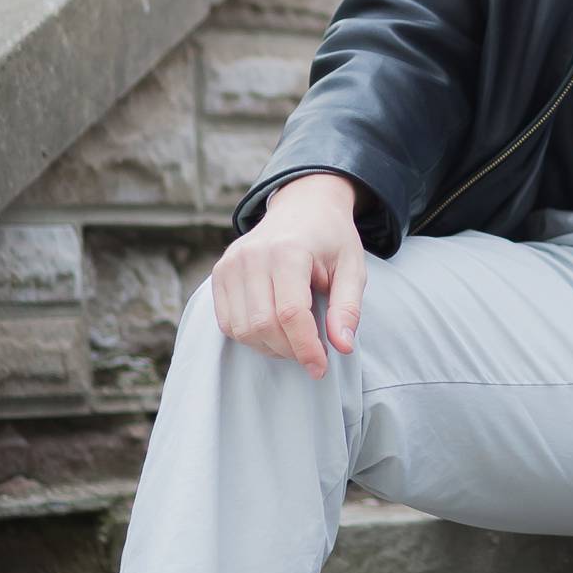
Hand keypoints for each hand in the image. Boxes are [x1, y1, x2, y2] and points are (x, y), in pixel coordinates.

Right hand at [210, 172, 366, 377]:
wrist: (303, 206)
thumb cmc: (330, 239)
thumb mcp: (353, 267)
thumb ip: (347, 307)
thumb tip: (342, 347)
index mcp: (288, 250)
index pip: (291, 313)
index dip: (306, 348)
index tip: (321, 367)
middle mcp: (253, 256)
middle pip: (264, 325)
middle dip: (290, 350)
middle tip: (311, 351)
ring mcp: (231, 264)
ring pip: (242, 329)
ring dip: (270, 347)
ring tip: (294, 338)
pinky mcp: (220, 273)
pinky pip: (227, 323)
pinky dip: (250, 336)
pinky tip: (273, 328)